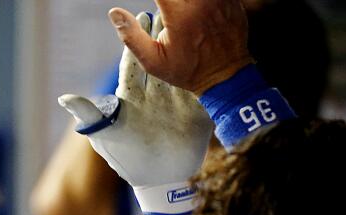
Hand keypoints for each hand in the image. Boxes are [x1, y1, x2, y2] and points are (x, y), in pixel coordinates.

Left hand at [59, 12, 211, 189]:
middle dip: (163, 35)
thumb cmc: (127, 160)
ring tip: (190, 26)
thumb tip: (65, 98)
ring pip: (182, 67)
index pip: (135, 62)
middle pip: (160, 58)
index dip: (137, 39)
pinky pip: (203, 88)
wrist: (161, 183)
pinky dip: (207, 71)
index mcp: (132, 96)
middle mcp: (155, 94)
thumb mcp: (106, 138)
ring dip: (185, 48)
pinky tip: (213, 51)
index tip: (141, 15)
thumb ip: (90, 115)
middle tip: (168, 12)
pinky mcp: (197, 111)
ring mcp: (177, 101)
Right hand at [108, 0, 250, 94]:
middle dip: (170, 0)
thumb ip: (131, 36)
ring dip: (184, 0)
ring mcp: (219, 0)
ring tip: (178, 10)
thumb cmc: (187, 71)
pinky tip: (193, 11)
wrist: (225, 76)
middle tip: (166, 8)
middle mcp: (201, 3)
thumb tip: (114, 13)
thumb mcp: (153, 61)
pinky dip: (198, 2)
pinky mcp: (231, 1)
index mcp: (179, 15)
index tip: (155, 3)